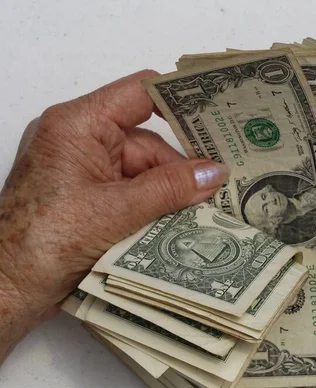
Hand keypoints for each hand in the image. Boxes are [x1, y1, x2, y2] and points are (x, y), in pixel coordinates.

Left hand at [0, 71, 228, 359]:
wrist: (10, 288)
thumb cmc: (46, 243)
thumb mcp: (118, 210)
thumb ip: (170, 187)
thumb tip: (215, 172)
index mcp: (78, 125)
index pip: (138, 95)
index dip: (178, 101)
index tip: (218, 115)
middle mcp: (80, 141)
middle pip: (147, 142)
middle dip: (180, 170)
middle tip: (219, 187)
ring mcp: (84, 171)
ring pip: (144, 172)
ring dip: (170, 195)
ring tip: (201, 215)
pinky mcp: (88, 198)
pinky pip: (133, 192)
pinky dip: (155, 208)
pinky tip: (179, 225)